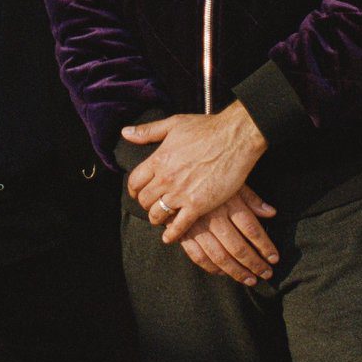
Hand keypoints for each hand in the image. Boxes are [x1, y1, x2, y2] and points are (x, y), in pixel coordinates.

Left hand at [124, 103, 267, 242]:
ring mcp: (181, 193)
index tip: (138, 192)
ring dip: (156, 218)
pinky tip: (169, 237)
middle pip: (144, 200)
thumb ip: (148, 131)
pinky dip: (172, 234)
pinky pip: (179, 226)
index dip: (134, 189)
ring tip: (160, 218)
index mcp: (158, 159)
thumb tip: (125, 132)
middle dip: (145, 203)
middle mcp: (166, 178)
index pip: (134, 182)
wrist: (235, 138)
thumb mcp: (174, 124)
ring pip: (157, 214)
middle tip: (151, 204)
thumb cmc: (207, 129)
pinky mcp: (199, 205)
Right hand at [178, 186, 278, 284]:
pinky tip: (223, 272)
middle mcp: (214, 217)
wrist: (174, 177)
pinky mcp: (183, 234)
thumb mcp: (231, 181)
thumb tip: (271, 213)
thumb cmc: (207, 178)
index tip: (274, 258)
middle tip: (266, 273)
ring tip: (250, 279)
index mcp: (228, 202)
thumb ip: (251, 198)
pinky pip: (198, 256)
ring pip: (220, 257)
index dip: (265, 246)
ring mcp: (197, 227)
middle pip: (238, 247)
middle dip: (254, 264)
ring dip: (236, 272)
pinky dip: (211, 268)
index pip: (252, 230)